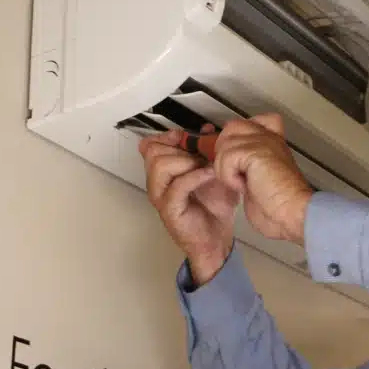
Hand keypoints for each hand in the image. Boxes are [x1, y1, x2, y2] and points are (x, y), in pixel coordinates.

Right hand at [139, 125, 239, 285]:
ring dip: (185, 160)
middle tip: (199, 155)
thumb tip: (206, 129)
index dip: (167, 137)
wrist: (218, 239)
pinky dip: (195, 176)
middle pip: (153, 151)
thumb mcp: (213, 171)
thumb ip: (208, 150)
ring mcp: (161, 197)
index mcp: (164, 173)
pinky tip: (210, 174)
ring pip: (160, 165)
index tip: (186, 138)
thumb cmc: (214, 208)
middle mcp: (158, 184)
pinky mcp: (170, 210)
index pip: (150, 145)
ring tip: (204, 166)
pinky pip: (177, 185)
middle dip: (179, 148)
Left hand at [213, 114, 313, 243]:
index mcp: (272, 143)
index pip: (250, 122)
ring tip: (242, 184)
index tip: (238, 163)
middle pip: (232, 128)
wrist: (292, 213)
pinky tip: (245, 187)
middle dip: (224, 152)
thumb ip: (248, 165)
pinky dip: (230, 178)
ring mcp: (263, 142)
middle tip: (234, 174)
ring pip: (225, 145)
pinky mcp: (255, 152)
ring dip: (225, 170)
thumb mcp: (261, 180)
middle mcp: (269, 137)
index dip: (236, 137)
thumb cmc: (280, 206)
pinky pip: (226, 159)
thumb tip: (227, 164)